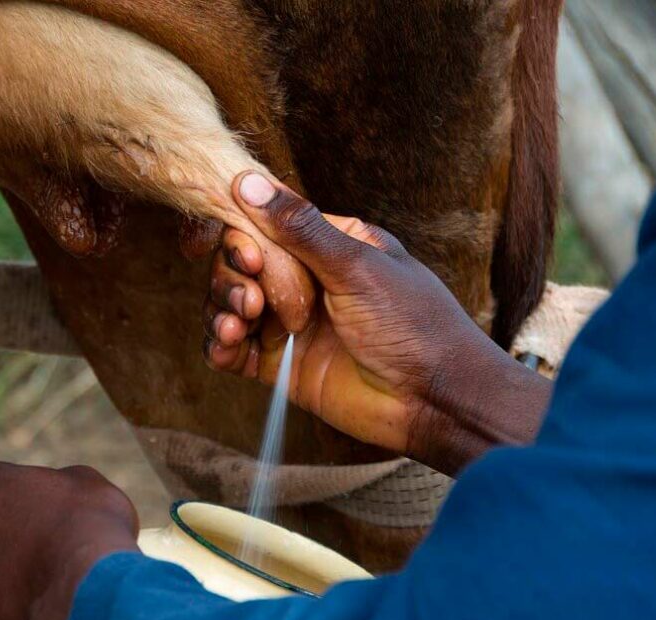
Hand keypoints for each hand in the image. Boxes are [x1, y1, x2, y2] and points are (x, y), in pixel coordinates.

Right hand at [204, 173, 551, 473]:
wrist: (435, 400)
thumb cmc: (413, 324)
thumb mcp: (357, 266)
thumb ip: (300, 229)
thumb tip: (248, 182)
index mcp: (328, 244)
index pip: (264, 223)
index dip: (237, 232)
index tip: (233, 250)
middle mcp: (304, 279)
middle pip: (238, 263)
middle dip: (230, 276)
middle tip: (251, 299)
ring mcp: (290, 323)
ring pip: (229, 303)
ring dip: (221, 307)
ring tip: (239, 324)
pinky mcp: (280, 366)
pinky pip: (233, 349)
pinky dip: (219, 345)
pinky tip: (227, 344)